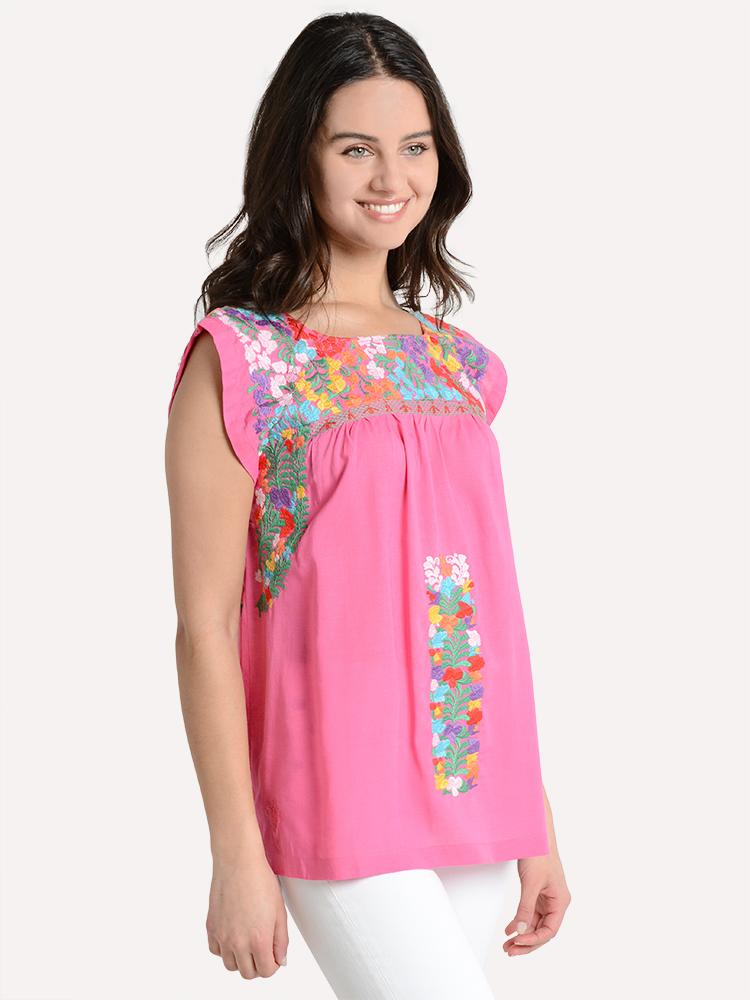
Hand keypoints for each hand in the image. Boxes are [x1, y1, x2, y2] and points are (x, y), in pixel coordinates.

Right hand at [206, 853, 288, 978]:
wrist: (238, 863)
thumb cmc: (260, 881)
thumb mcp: (279, 911)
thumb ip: (281, 940)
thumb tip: (280, 960)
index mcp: (259, 940)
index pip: (266, 971)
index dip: (273, 964)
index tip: (274, 954)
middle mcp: (238, 943)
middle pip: (248, 973)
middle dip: (258, 964)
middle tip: (263, 949)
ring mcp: (222, 937)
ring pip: (231, 965)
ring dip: (241, 959)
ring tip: (248, 941)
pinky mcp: (211, 928)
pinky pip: (216, 951)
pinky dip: (224, 948)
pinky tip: (234, 934)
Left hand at [503, 852, 570, 956]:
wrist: (534, 834)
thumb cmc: (539, 854)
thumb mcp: (531, 884)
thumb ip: (525, 908)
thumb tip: (519, 930)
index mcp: (560, 901)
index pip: (549, 930)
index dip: (534, 940)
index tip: (518, 943)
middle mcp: (555, 902)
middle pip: (542, 930)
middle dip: (526, 942)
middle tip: (510, 951)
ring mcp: (546, 899)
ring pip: (535, 923)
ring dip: (521, 934)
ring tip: (507, 944)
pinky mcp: (537, 893)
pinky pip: (529, 913)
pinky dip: (519, 921)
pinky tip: (509, 929)